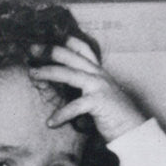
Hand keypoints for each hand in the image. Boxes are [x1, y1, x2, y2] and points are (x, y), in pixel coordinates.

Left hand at [30, 37, 145, 141]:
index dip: (69, 41)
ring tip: (32, 74)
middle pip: (72, 56)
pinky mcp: (99, 101)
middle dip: (51, 51)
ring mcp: (99, 86)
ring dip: (48, 72)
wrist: (134, 130)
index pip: (84, 50)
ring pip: (69, 74)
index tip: (53, 36)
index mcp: (99, 73)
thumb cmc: (114, 116)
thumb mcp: (99, 96)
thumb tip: (65, 88)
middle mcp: (99, 75)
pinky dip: (61, 114)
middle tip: (32, 49)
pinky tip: (50, 122)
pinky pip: (75, 106)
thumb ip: (85, 89)